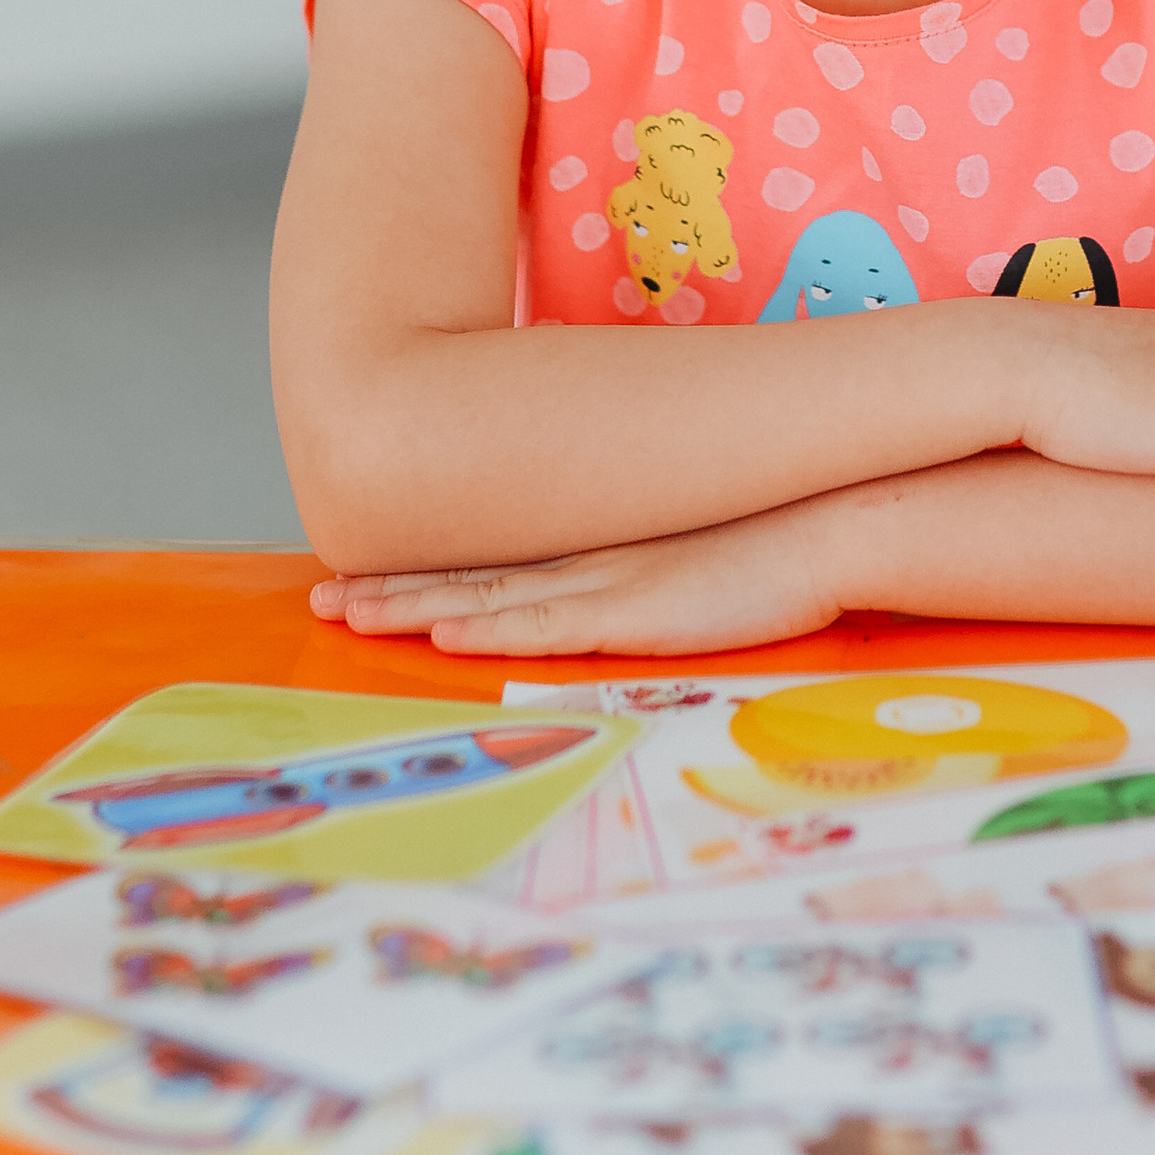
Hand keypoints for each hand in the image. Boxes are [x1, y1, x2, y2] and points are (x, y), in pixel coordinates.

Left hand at [310, 495, 852, 657]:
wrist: (833, 523)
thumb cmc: (779, 542)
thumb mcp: (696, 555)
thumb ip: (654, 569)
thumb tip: (631, 585)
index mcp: (601, 548)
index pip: (495, 560)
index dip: (426, 570)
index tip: (364, 573)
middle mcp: (590, 559)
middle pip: (472, 576)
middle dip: (392, 588)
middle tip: (322, 597)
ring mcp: (608, 583)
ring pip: (488, 599)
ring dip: (413, 608)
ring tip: (345, 612)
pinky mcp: (634, 612)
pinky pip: (545, 626)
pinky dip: (488, 629)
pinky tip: (441, 632)